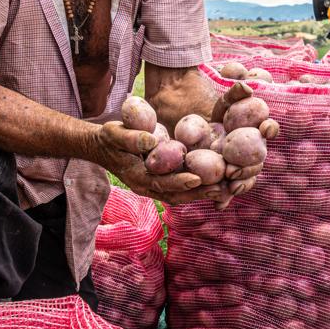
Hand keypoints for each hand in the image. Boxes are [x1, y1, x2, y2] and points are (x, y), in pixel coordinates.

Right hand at [92, 122, 221, 204]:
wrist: (102, 147)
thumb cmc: (108, 138)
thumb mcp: (114, 133)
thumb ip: (131, 138)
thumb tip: (151, 140)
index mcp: (137, 177)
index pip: (161, 182)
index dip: (179, 181)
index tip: (198, 178)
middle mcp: (147, 187)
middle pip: (176, 194)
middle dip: (200, 193)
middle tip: (223, 189)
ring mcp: (154, 187)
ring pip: (182, 195)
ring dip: (203, 193)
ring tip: (227, 189)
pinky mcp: (161, 182)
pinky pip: (181, 188)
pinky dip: (198, 188)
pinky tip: (217, 182)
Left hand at [209, 82, 278, 207]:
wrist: (195, 129)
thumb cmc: (215, 114)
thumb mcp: (223, 102)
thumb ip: (234, 94)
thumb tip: (244, 86)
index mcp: (257, 132)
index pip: (269, 130)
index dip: (270, 128)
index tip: (265, 126)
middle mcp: (253, 152)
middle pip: (257, 161)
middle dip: (249, 166)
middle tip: (234, 168)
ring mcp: (241, 167)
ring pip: (246, 179)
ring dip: (240, 184)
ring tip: (230, 186)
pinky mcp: (227, 180)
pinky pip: (228, 193)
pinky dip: (224, 200)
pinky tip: (218, 205)